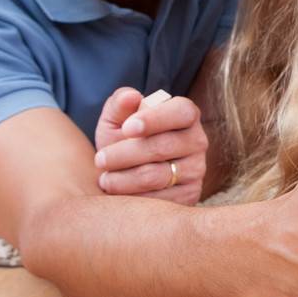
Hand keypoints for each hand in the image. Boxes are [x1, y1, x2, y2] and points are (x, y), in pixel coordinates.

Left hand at [93, 87, 207, 205]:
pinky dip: (133, 198)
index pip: (180, 112)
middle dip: (125, 154)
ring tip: (104, 179)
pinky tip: (119, 195)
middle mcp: (197, 141)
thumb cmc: (123, 140)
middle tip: (99, 159)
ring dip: (123, 179)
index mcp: (185, 114)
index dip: (155, 119)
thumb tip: (130, 96)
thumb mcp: (116, 120)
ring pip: (157, 176)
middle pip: (163, 147)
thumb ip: (119, 104)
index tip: (127, 128)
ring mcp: (196, 169)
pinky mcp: (191, 195)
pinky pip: (158, 199)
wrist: (128, 173)